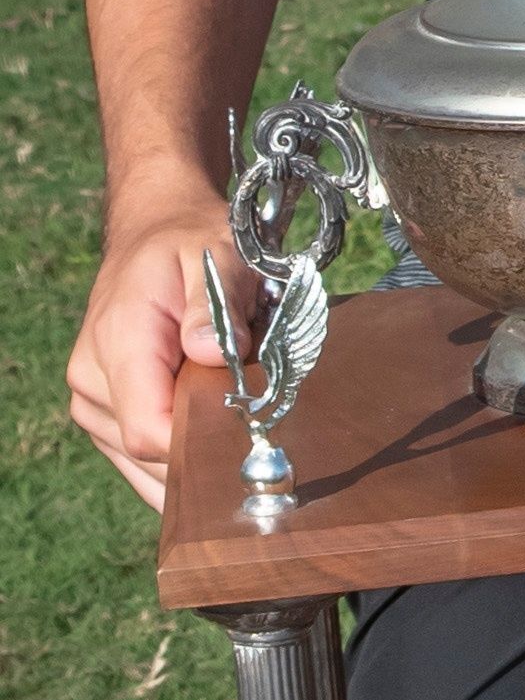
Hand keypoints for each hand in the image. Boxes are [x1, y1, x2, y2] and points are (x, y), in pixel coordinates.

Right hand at [69, 189, 239, 509]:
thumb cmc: (192, 245)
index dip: (199, 445)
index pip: (149, 431)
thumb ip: (214, 307)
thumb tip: (212, 352)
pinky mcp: (102, 414)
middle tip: (257, 424)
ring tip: (225, 408)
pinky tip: (205, 427)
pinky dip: (178, 455)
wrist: (155, 232)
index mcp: (118, 344)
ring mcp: (92, 402)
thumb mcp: (219, 257)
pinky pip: (142, 460)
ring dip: (192, 452)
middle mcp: (92, 381)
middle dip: (205, 451)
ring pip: (148, 467)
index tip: (250, 437)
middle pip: (153, 458)